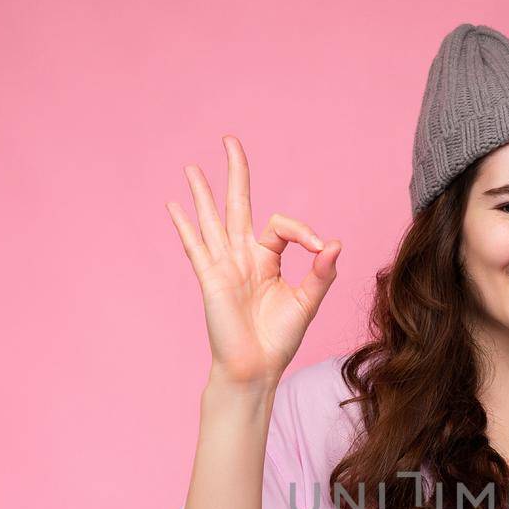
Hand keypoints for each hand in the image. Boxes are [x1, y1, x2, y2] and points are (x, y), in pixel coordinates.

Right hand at [165, 135, 341, 389]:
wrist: (256, 368)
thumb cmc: (279, 339)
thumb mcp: (308, 302)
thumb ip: (321, 273)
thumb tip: (334, 244)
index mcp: (268, 259)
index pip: (281, 226)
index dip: (303, 231)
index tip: (320, 250)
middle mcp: (244, 257)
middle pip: (238, 205)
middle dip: (235, 173)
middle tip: (230, 140)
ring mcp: (225, 266)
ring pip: (213, 220)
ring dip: (203, 193)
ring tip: (192, 167)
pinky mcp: (211, 279)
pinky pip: (196, 247)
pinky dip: (185, 226)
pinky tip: (174, 206)